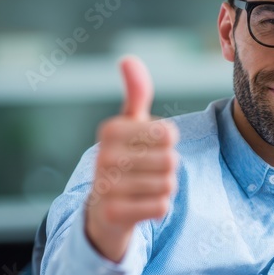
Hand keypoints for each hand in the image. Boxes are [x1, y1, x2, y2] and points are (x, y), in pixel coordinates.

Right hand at [84, 55, 179, 262]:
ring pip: (168, 184)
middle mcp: (104, 156)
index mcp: (110, 130)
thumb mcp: (129, 125)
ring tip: (142, 189)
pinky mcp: (114, 214)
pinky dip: (158, 208)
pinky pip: (161, 207)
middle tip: (145, 173)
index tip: (146, 149)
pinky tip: (140, 206)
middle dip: (166, 169)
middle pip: (171, 160)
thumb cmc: (124, 161)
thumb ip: (136, 94)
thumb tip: (128, 59)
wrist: (102, 211)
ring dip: (163, 189)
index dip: (167, 143)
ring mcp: (106, 186)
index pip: (169, 133)